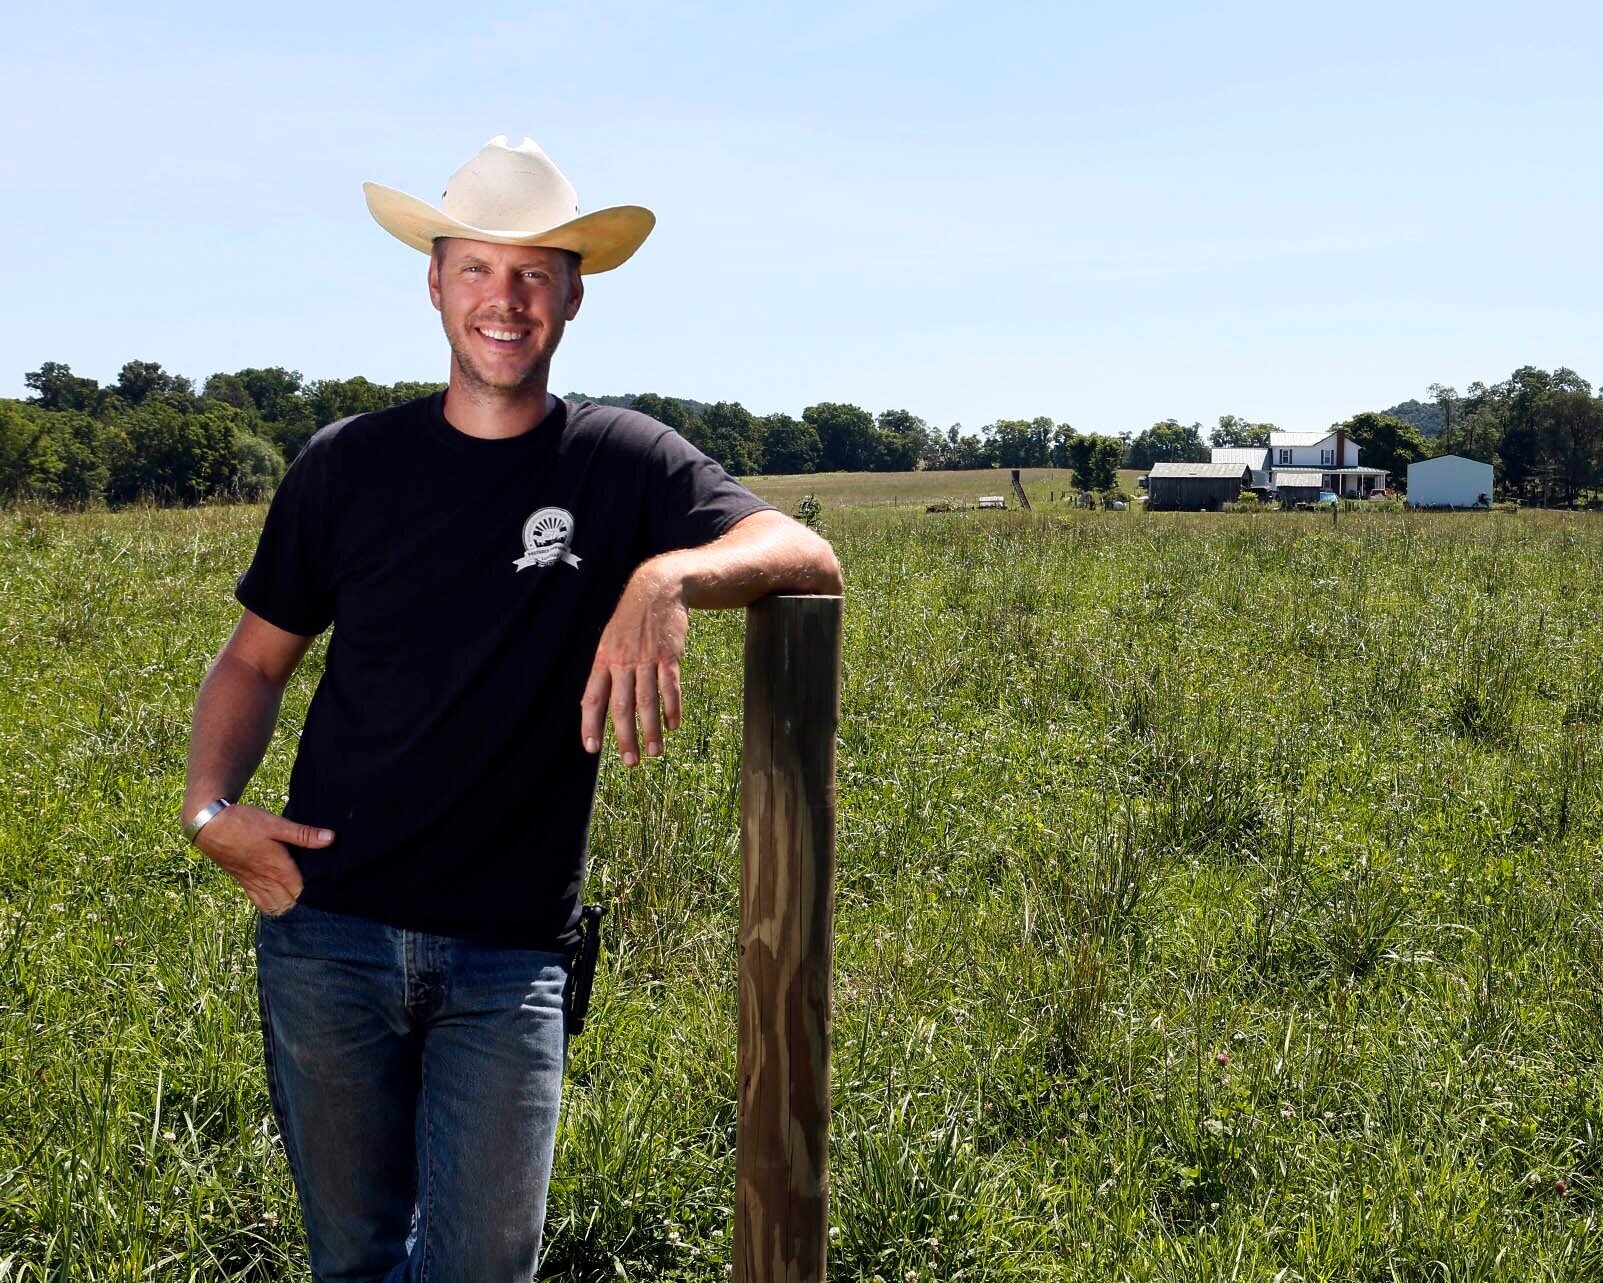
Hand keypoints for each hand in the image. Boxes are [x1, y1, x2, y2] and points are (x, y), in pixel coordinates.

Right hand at [191, 803, 332, 915]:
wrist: (209, 825)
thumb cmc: (244, 823)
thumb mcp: (277, 824)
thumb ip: (304, 834)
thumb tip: (331, 838)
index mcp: (278, 869)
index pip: (301, 893)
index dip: (315, 892)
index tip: (326, 885)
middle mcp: (266, 880)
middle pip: (289, 904)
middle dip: (302, 901)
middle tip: (316, 891)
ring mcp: (253, 883)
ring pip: (273, 906)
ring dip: (286, 905)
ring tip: (299, 896)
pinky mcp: (243, 881)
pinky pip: (259, 902)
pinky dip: (270, 905)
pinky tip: (278, 898)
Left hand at [581, 560, 687, 764]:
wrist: (657, 589)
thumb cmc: (631, 620)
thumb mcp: (610, 641)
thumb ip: (606, 671)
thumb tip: (598, 705)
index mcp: (603, 660)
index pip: (592, 699)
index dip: (590, 725)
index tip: (591, 749)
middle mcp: (622, 662)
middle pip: (622, 707)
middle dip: (625, 737)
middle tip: (630, 762)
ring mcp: (646, 658)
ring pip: (647, 701)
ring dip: (652, 730)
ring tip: (655, 752)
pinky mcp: (669, 655)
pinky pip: (670, 687)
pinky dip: (672, 708)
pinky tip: (673, 725)